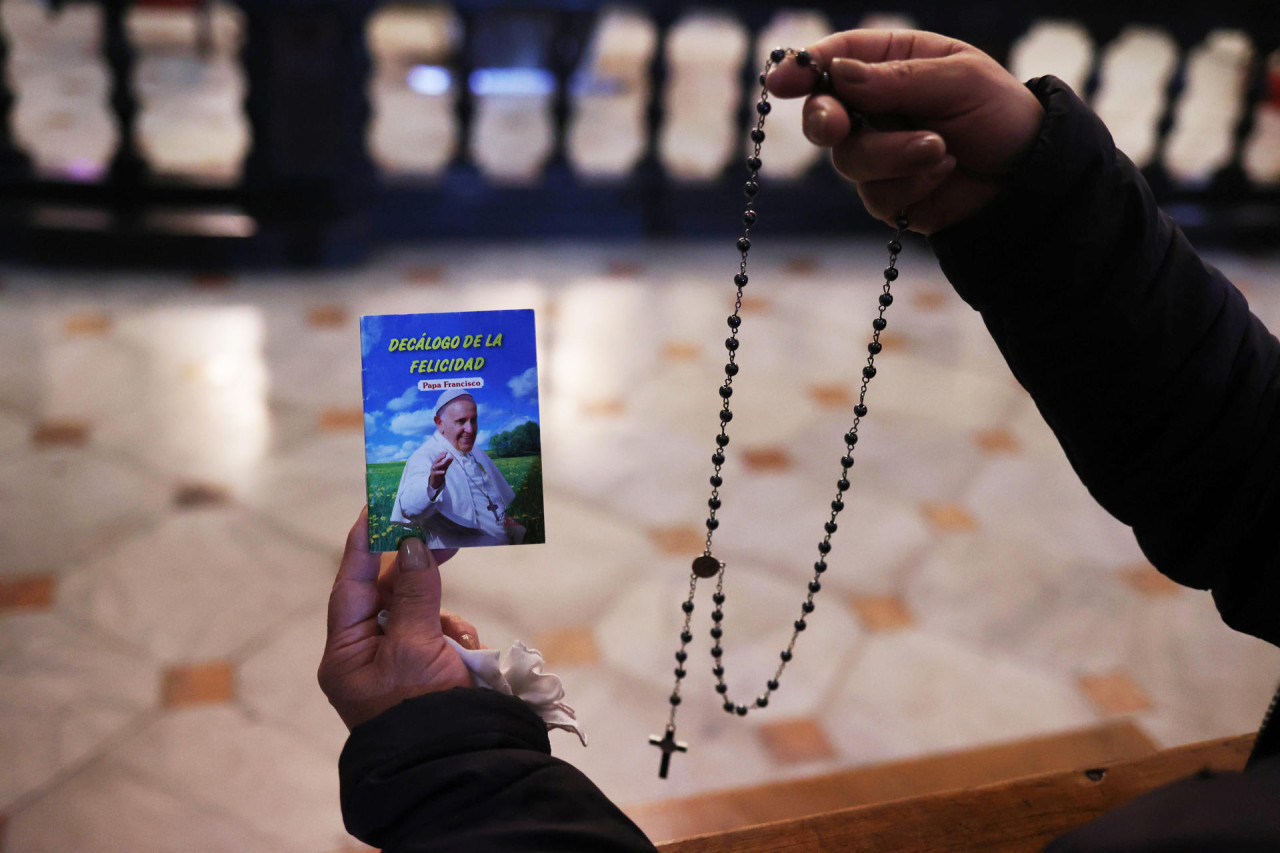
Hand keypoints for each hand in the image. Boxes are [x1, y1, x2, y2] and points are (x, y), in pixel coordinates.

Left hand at [319, 508, 478, 729]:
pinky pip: (440, 632)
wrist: (457, 762)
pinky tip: (465, 655)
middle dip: (416, 575)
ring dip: (442, 615)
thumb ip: (416, 594)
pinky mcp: (427, 668)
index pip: (350, 585)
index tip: (376, 507)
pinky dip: (455, 635)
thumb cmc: (423, 711)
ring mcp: (397, 662)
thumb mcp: (417, 648)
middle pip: (388, 594)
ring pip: (420, 610)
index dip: (364, 545)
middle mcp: (366, 655)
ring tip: (457, 641)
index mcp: (346, 654)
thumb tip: (414, 545)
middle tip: (441, 537)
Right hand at [428, 451, 452, 491]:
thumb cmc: (439, 472)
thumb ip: (447, 462)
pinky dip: (440, 472)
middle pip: (437, 460)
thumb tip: (452, 457)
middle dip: (440, 457)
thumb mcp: (444, 467)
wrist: (435, 481)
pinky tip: (444, 472)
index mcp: (436, 462)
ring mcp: (433, 470)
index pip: (438, 457)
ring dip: (439, 464)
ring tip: (444, 462)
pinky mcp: (434, 475)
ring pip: (436, 466)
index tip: (446, 452)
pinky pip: (436, 473)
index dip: (442, 454)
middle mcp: (434, 465)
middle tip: (445, 455)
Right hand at [766, 29, 1043, 233]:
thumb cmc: (1000, 113)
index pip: (839, 57)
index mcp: (893, 62)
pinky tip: (944, 173)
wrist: (1028, 178)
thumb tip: (840, 75)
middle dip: (826, 120)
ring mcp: (879, 152)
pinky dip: (911, 184)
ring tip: (941, 149)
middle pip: (824, 113)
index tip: (780, 80)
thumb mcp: (959, 80)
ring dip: (894, 155)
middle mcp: (877, 106)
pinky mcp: (888, 194)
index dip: (805, 67)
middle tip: (836, 126)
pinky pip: (875, 195)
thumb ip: (898, 78)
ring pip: (850, 160)